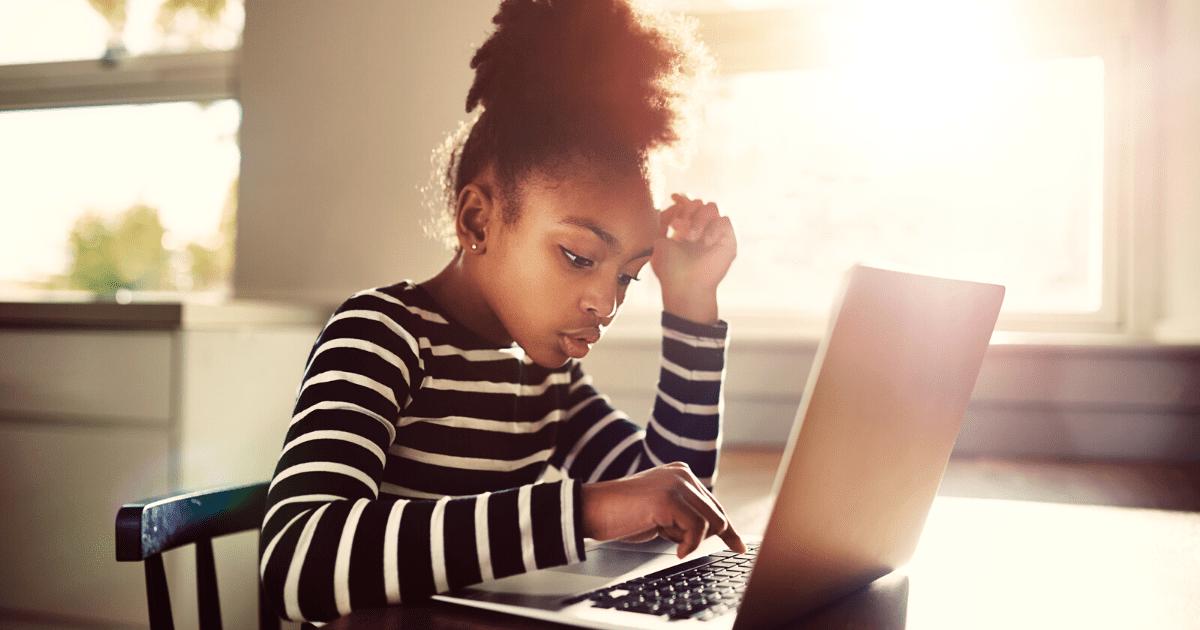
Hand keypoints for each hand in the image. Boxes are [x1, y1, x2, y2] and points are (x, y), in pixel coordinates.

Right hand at [580, 462, 746, 558]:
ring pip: (711, 522)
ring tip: (667, 539)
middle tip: (681, 546)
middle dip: (705, 538)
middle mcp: (683, 474)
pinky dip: (690, 545)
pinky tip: (676, 550)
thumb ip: (683, 514)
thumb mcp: (660, 512)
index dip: (728, 529)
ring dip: (692, 540)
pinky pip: (698, 529)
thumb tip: (711, 531)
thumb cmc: (621, 515)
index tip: (738, 546)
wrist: (591, 511)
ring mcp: (677, 484)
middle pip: (717, 515)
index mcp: (681, 473)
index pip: (714, 504)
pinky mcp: (670, 499)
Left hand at [651, 194, 736, 324]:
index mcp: (685, 227)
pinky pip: (725, 220)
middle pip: (699, 201)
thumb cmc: (668, 268)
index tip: (674, 197)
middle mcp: (701, 228)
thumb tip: (675, 201)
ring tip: (690, 237)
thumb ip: (662, 218)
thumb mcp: (657, 240)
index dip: (683, 198)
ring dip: (698, 218)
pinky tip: (704, 242)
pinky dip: (713, 228)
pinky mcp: (729, 241)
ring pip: (713, 206)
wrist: (684, 287)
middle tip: (678, 227)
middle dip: (687, 210)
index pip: (688, 204)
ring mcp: (715, 234)